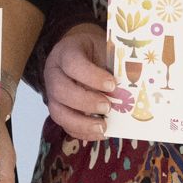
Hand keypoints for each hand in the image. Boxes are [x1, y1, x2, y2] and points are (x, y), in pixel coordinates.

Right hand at [41, 24, 120, 143]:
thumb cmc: (96, 52)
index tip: (111, 85)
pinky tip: (100, 133)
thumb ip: (113, 66)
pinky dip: (82, 132)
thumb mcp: (104, 49)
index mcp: (65, 52)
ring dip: (81, 123)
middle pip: (60, 90)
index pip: (72, 63)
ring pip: (58, 112)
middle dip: (85, 101)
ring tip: (103, 127)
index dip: (91, 76)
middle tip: (108, 107)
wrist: (85, 54)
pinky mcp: (59, 110)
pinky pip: (65, 125)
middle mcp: (54, 73)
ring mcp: (53, 94)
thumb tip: (129, 88)